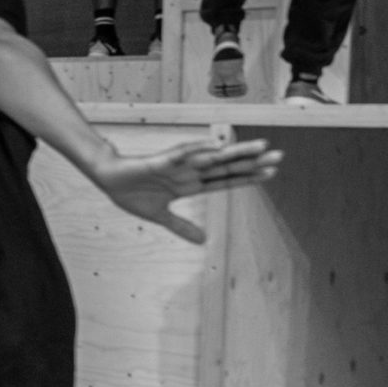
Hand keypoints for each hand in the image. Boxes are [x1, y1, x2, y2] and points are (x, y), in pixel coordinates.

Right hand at [91, 136, 282, 243]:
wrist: (107, 179)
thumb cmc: (131, 192)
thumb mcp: (160, 216)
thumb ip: (182, 226)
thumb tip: (202, 241)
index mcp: (190, 185)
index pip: (226, 180)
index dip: (249, 178)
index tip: (272, 173)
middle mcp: (190, 172)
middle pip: (227, 167)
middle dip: (253, 162)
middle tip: (280, 156)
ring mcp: (178, 165)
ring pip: (213, 157)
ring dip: (237, 152)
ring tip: (261, 146)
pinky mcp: (161, 161)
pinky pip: (182, 153)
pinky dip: (200, 148)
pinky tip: (218, 145)